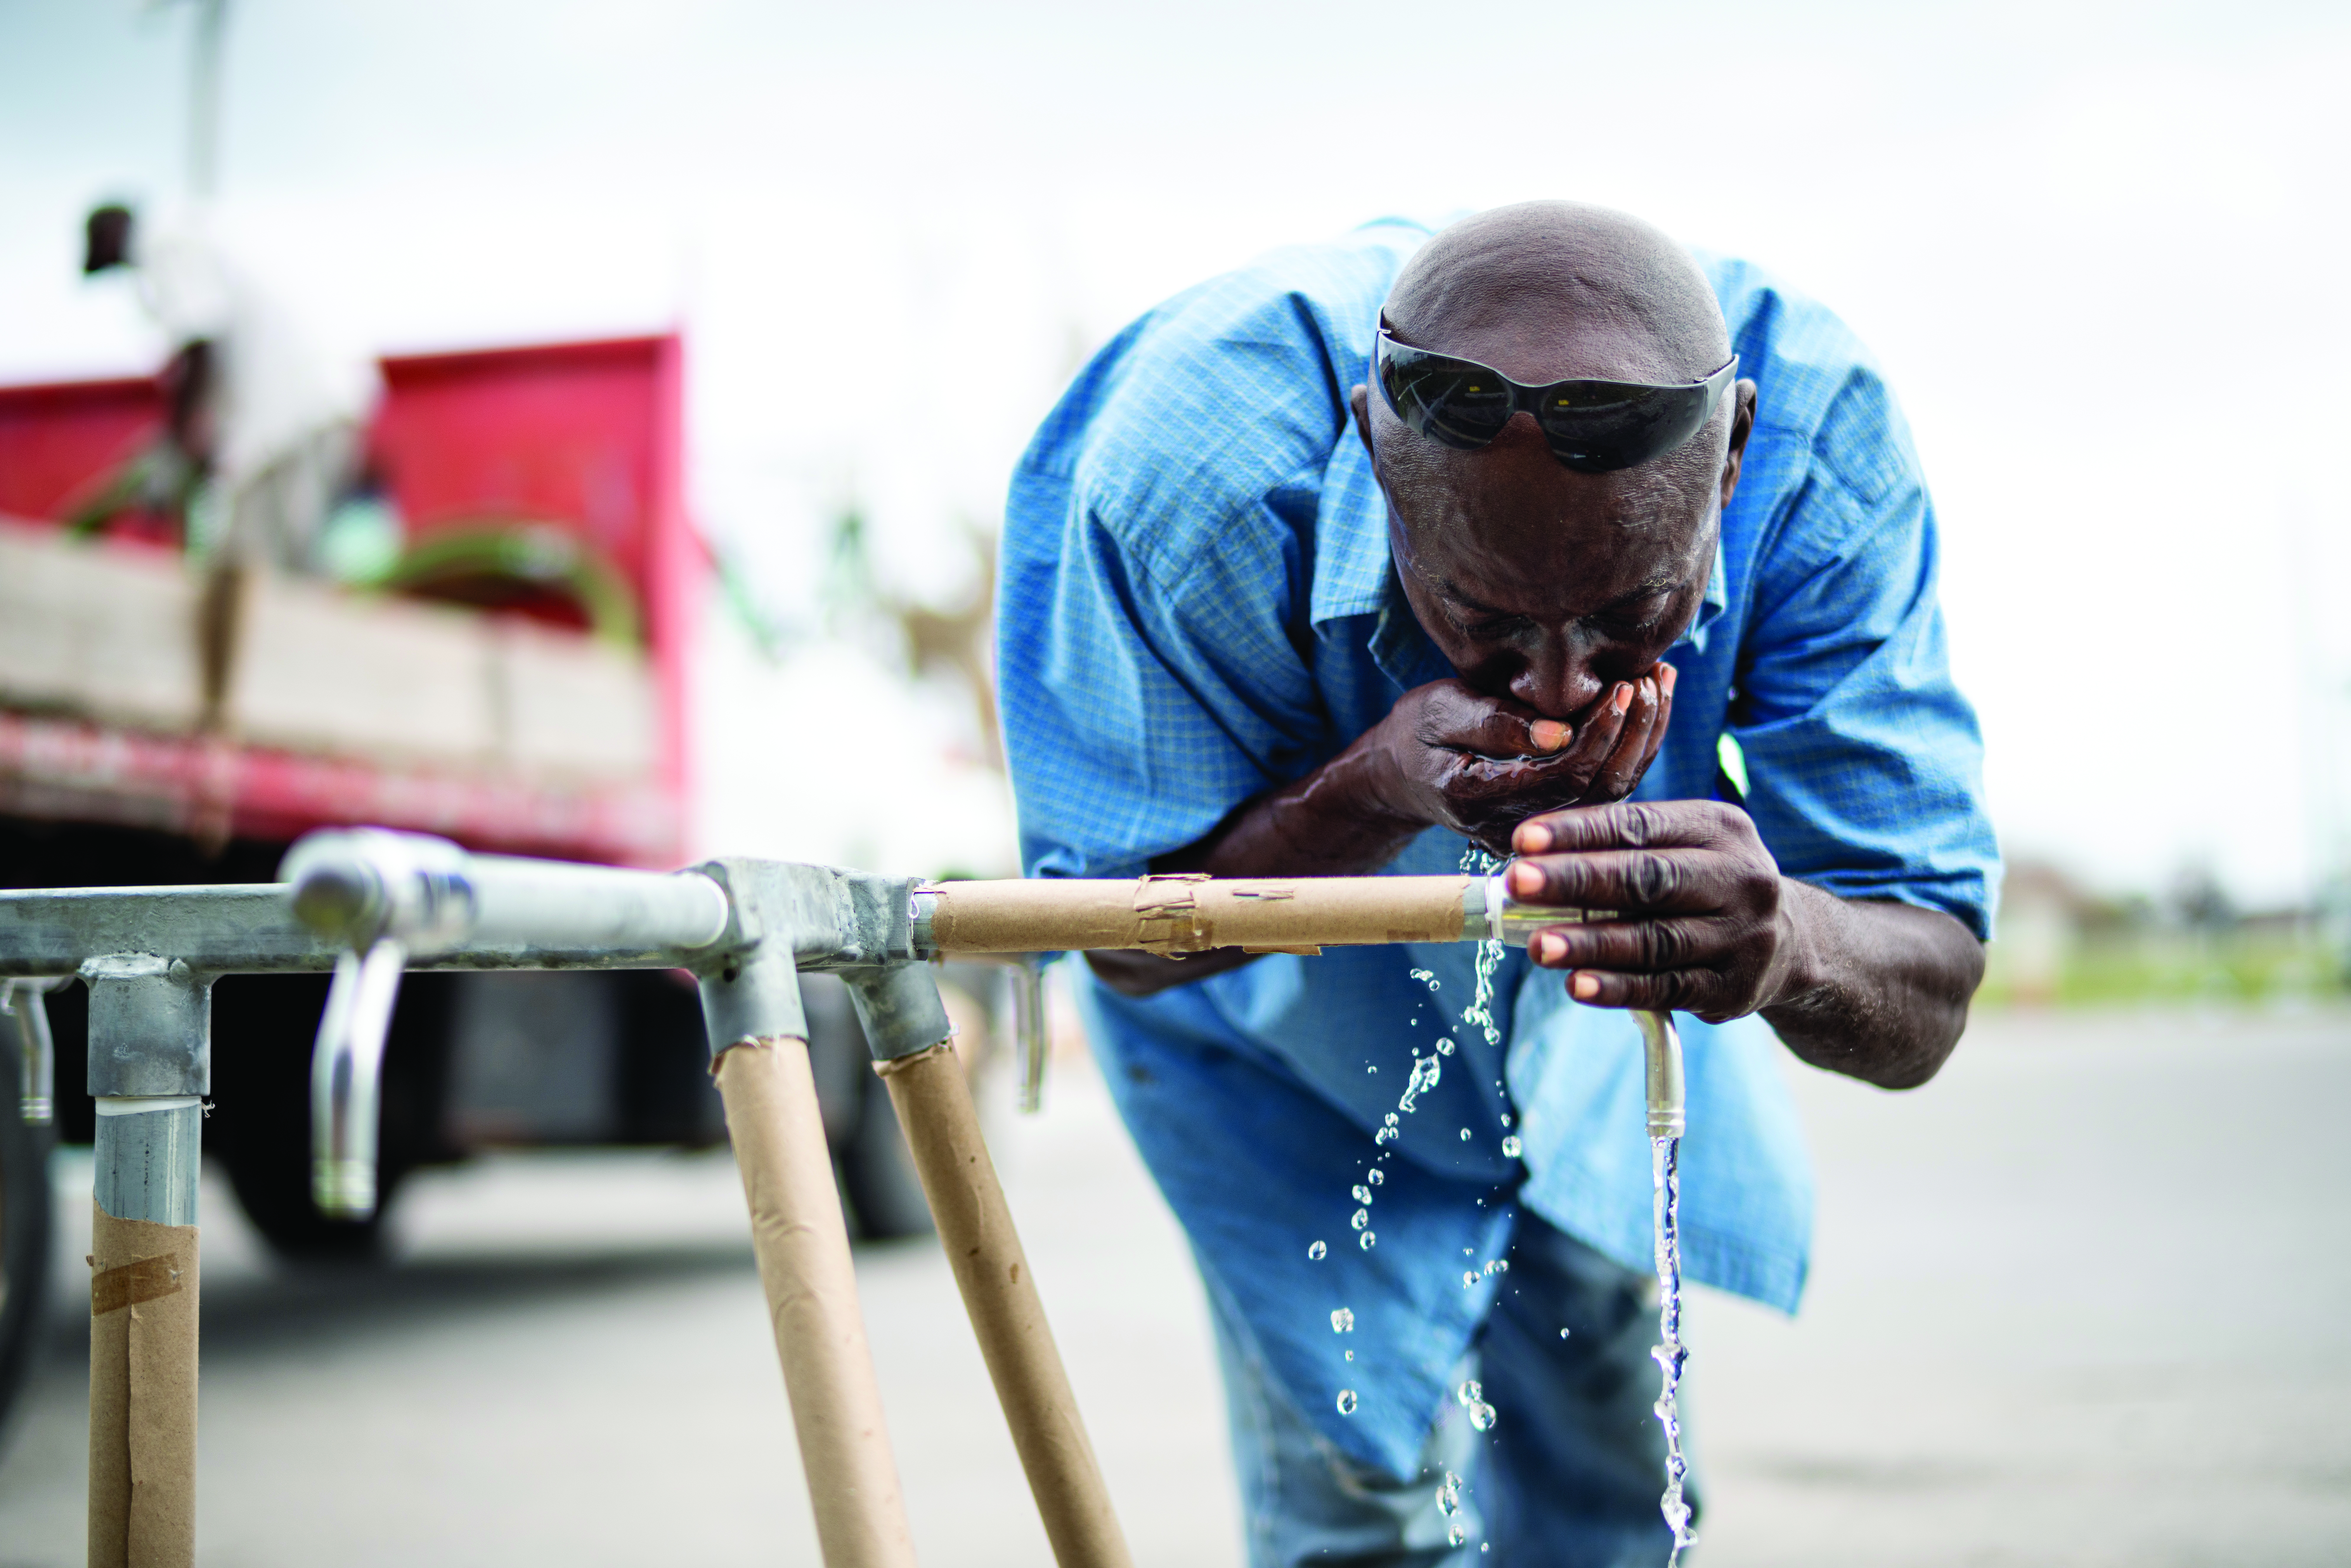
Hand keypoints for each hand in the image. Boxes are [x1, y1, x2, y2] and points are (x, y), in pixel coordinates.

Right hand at [1363, 666, 1675, 855]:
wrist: (1400, 775)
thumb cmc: (1416, 732)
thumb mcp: (1439, 711)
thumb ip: (1496, 723)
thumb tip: (1558, 732)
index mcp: (1481, 798)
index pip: (1564, 776)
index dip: (1601, 734)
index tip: (1623, 686)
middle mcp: (1515, 826)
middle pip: (1599, 791)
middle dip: (1635, 733)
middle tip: (1654, 678)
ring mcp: (1537, 831)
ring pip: (1611, 795)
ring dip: (1642, 740)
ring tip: (1659, 683)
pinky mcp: (1553, 821)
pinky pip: (1604, 791)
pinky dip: (1630, 749)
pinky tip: (1645, 707)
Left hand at [1504, 799, 1800, 1021]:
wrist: (1791, 941)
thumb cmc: (1707, 882)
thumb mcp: (1686, 845)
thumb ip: (1623, 847)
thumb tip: (1532, 858)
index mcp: (1719, 828)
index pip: (1640, 826)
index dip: (1580, 832)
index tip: (1524, 840)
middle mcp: (1739, 878)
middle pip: (1649, 879)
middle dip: (1578, 880)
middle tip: (1518, 883)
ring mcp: (1740, 936)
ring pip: (1655, 940)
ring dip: (1590, 944)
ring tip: (1537, 944)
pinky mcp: (1733, 988)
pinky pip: (1666, 988)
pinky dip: (1618, 988)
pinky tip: (1577, 985)